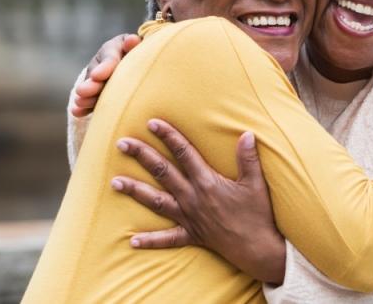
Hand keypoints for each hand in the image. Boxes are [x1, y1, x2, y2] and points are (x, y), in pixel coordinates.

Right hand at [69, 33, 139, 116]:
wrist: (137, 61)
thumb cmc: (142, 53)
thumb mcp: (139, 47)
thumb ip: (134, 45)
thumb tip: (132, 40)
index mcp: (115, 47)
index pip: (110, 57)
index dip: (105, 67)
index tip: (97, 76)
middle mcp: (102, 62)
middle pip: (97, 74)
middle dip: (92, 84)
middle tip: (84, 92)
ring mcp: (97, 78)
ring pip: (91, 88)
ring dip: (86, 97)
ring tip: (81, 103)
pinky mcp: (96, 93)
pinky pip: (90, 99)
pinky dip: (84, 107)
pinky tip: (78, 112)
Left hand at [111, 119, 286, 283]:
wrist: (257, 248)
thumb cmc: (258, 214)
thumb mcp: (255, 183)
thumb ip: (248, 158)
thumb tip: (247, 133)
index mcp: (207, 182)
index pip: (184, 153)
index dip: (168, 136)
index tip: (152, 122)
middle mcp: (192, 198)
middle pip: (162, 172)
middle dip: (142, 156)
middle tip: (121, 143)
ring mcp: (189, 217)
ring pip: (155, 202)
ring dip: (135, 191)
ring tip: (114, 182)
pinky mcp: (191, 235)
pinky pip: (167, 239)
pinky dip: (150, 240)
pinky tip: (132, 240)